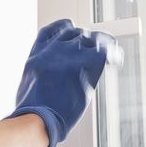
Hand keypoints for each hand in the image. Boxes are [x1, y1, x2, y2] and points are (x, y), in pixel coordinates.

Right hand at [6, 18, 111, 146]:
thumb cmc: (31, 110)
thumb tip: (51, 82)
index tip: (74, 37)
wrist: (36, 117)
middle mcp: (54, 48)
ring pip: (92, 39)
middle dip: (87, 41)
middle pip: (77, 32)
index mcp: (38, 53)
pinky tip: (116, 61)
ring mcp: (69, 53)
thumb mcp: (29, 85)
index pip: (53, 30)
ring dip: (102, 47)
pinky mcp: (85, 62)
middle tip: (98, 52)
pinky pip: (105, 50)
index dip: (66, 29)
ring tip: (111, 55)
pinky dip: (114, 55)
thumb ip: (41, 74)